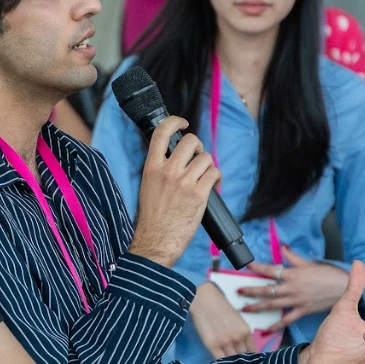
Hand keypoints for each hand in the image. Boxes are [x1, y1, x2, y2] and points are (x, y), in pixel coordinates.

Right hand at [127, 116, 219, 267]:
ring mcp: (184, 183)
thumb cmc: (152, 217)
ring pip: (206, 158)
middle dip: (198, 147)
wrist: (156, 241)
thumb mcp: (148, 185)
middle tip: (197, 158)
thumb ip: (160, 168)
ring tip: (204, 177)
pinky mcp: (198, 195)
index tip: (183, 124)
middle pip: (191, 142)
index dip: (175, 122)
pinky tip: (212, 185)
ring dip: (208, 165)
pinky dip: (216, 178)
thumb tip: (176, 155)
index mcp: (152, 167)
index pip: (162, 132)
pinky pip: (214, 174)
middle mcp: (168, 171)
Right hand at [191, 281, 254, 356]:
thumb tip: (242, 348)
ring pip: (231, 361)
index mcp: (246, 331)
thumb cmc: (220, 307)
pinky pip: (219, 361)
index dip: (249, 360)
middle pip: (243, 358)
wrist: (204, 300)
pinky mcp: (212, 345)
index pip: (252, 352)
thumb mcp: (237, 320)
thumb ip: (241, 334)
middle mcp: (238, 338)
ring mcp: (225, 342)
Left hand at [242, 248, 351, 325]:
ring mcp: (296, 301)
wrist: (344, 289)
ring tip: (245, 309)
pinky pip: (286, 320)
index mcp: (293, 274)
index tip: (247, 267)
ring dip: (257, 307)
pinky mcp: (302, 311)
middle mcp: (291, 288)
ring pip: (272, 305)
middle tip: (238, 292)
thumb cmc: (328, 274)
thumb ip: (293, 257)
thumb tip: (283, 247)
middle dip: (251, 291)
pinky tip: (266, 329)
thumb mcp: (309, 263)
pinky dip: (276, 325)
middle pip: (267, 290)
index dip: (257, 268)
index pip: (271, 270)